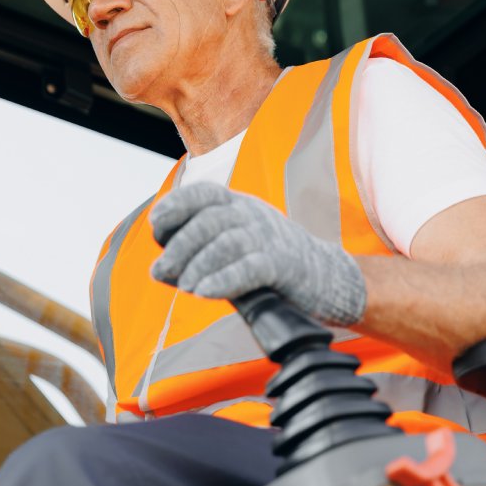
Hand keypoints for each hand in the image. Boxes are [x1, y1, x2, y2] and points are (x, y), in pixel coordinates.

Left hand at [149, 183, 366, 325]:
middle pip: (208, 221)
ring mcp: (270, 238)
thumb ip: (199, 252)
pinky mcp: (285, 265)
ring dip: (197, 265)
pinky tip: (204, 291)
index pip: (202, 194)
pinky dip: (222, 279)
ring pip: (225, 242)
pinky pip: (249, 268)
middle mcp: (253, 215)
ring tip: (184, 286)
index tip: (157, 224)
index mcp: (239, 205)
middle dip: (179, 246)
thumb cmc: (270, 263)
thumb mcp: (234, 247)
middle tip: (162, 270)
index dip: (176, 205)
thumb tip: (158, 268)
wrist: (328, 278)